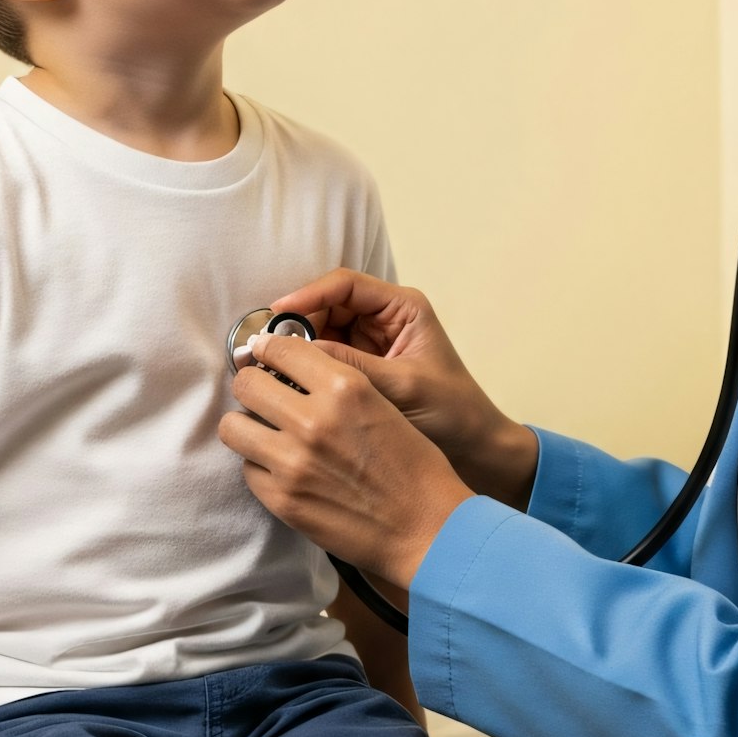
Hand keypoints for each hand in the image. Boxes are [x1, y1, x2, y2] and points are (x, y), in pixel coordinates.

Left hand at [220, 334, 472, 585]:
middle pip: (247, 383)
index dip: (269, 349)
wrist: (427, 529)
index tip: (266, 356)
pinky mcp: (282, 499)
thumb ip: (336, 385)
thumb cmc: (413, 467)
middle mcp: (314, 419)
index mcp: (346, 387)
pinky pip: (248, 469)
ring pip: (233, 427)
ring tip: (265, 434)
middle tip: (264, 398)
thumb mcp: (383, 405)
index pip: (281, 348)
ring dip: (247, 427)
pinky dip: (260, 467)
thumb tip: (289, 370)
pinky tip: (283, 471)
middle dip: (253, 386)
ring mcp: (293, 462)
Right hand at [268, 270, 539, 506]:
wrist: (476, 450)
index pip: (344, 286)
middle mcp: (383, 320)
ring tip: (266, 367)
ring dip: (295, 348)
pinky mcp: (361, 372)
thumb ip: (351, 368)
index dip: (306, 295)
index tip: (276, 314)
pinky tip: (284, 385)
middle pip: (325, 307)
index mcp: (402, 309)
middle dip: (294, 324)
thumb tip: (297, 353)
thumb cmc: (453, 413)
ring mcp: (370, 345)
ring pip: (320, 334)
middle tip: (261, 347)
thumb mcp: (401, 388)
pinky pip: (324, 362)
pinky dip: (305, 370)